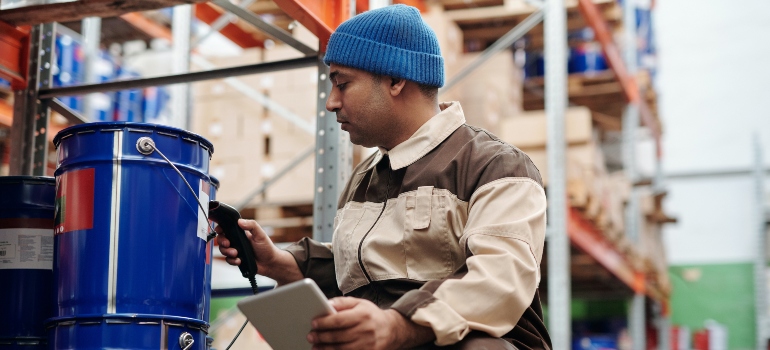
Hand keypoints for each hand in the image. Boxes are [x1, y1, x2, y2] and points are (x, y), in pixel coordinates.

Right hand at [216, 219, 301, 283]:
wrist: (270, 263)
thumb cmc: (267, 248)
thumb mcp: (260, 234)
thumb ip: (251, 226)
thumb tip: (240, 221)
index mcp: (241, 233)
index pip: (227, 228)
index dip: (221, 229)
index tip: (219, 230)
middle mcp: (237, 241)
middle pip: (222, 239)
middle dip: (222, 241)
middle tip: (228, 244)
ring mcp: (236, 251)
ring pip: (223, 250)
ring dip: (227, 252)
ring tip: (236, 253)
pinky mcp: (237, 260)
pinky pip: (228, 260)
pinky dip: (232, 261)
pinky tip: (239, 260)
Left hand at [307, 297, 433, 349]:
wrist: (391, 330)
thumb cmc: (371, 315)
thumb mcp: (359, 303)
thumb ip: (342, 302)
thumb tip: (326, 303)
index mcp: (363, 315)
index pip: (339, 320)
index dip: (324, 322)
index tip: (314, 323)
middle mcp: (365, 330)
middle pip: (338, 336)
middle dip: (321, 337)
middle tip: (311, 336)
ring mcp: (367, 345)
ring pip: (341, 349)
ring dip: (325, 349)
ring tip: (315, 346)